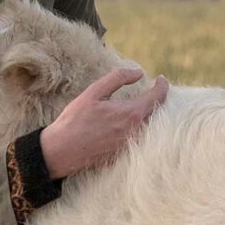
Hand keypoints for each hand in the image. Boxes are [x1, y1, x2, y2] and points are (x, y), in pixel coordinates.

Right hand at [39, 67, 168, 178]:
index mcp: (131, 114)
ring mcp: (130, 144)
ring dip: (151, 113)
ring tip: (145, 103)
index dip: (162, 86)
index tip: (161, 78)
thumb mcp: (94, 93)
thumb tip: (138, 72)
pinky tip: (131, 122)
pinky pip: (140, 137)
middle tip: (155, 89)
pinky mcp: (123, 152)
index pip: (157, 97)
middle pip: (157, 112)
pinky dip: (141, 126)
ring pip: (149, 126)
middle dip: (158, 99)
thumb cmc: (75, 120)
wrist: (61, 151)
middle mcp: (135, 131)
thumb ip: (118, 78)